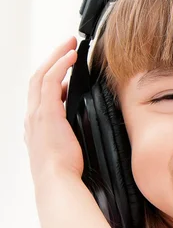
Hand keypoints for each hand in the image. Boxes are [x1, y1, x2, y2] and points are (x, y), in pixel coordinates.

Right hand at [24, 36, 83, 183]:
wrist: (58, 183)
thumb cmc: (65, 172)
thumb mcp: (67, 149)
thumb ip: (70, 133)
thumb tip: (86, 122)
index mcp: (36, 126)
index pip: (40, 94)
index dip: (51, 77)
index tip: (66, 67)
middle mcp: (32, 117)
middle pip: (37, 78)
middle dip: (51, 59)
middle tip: (66, 45)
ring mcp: (37, 114)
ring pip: (42, 74)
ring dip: (56, 56)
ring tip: (70, 44)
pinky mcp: (47, 113)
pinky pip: (51, 80)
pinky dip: (61, 65)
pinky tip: (72, 56)